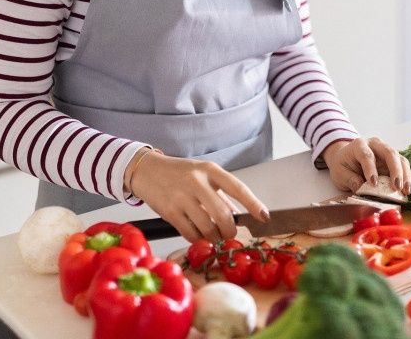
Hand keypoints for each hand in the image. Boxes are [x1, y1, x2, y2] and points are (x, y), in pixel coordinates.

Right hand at [128, 152, 269, 244]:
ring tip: (214, 236)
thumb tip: (238, 217)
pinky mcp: (169, 211)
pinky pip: (190, 233)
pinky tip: (198, 236)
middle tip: (230, 235)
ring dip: (214, 237)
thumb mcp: (202, 176)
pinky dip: (198, 239)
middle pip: (223, 215)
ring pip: (207, 227)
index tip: (264, 217)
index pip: (238, 188)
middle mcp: (197, 182)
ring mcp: (181, 197)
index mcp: (210, 170)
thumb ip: (221, 195)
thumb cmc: (178, 173)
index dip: (253, 204)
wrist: (146, 170)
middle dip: (230, 231)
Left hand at [322, 136, 410, 195]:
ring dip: (404, 175)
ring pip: (399, 158)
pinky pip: (403, 165)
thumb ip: (349, 179)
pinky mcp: (393, 159)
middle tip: (397, 187)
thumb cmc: (342, 165)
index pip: (367, 155)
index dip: (371, 169)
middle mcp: (375, 144)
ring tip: (405, 190)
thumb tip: (361, 188)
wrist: (346, 158)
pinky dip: (406, 177)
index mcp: (359, 145)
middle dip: (395, 170)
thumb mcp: (339, 173)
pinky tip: (406, 189)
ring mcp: (386, 150)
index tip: (373, 183)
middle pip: (389, 153)